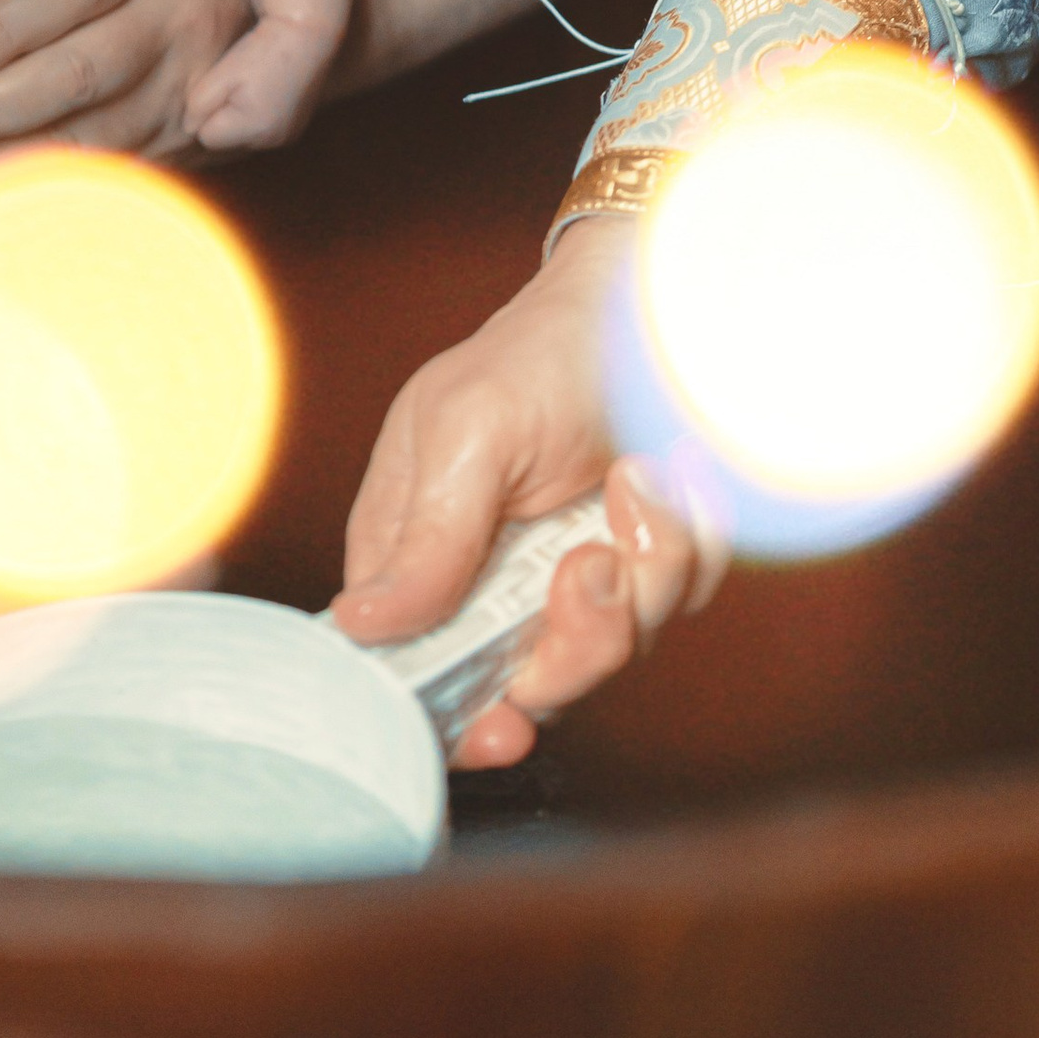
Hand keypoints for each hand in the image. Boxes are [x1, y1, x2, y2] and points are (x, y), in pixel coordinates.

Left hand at [183, 14, 333, 152]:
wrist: (306, 36)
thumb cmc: (260, 50)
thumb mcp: (221, 75)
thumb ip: (198, 105)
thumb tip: (189, 127)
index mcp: (253, 129)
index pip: (206, 137)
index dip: (207, 110)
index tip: (221, 83)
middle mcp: (272, 140)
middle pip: (225, 140)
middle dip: (222, 116)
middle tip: (236, 81)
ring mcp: (286, 136)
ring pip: (242, 136)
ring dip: (239, 117)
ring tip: (251, 84)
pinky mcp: (294, 129)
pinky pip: (259, 131)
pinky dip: (255, 116)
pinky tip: (263, 91)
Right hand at [331, 217, 724, 766]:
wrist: (649, 313)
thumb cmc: (537, 357)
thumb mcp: (465, 433)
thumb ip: (424, 537)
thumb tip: (361, 622)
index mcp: (412, 547)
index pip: (407, 665)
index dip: (451, 714)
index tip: (502, 724)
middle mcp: (485, 578)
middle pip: (521, 684)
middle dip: (572, 640)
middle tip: (593, 567)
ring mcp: (567, 580)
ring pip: (608, 652)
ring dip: (638, 574)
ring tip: (633, 483)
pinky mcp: (640, 569)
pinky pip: (670, 605)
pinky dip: (677, 546)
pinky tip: (657, 476)